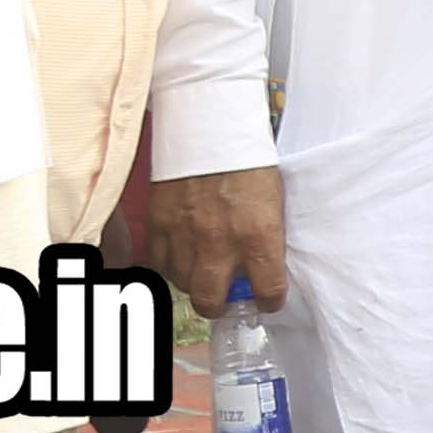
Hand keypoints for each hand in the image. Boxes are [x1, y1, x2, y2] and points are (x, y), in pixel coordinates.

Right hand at [144, 167, 286, 320]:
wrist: (212, 126)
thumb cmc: (250, 162)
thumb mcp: (273, 203)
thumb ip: (267, 239)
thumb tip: (262, 268)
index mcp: (259, 235)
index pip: (267, 291)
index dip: (269, 300)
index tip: (267, 298)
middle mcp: (219, 242)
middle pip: (210, 301)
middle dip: (220, 306)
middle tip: (225, 298)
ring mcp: (184, 234)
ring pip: (182, 284)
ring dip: (194, 282)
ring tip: (203, 270)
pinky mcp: (159, 222)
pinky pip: (159, 262)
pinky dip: (171, 264)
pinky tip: (182, 254)